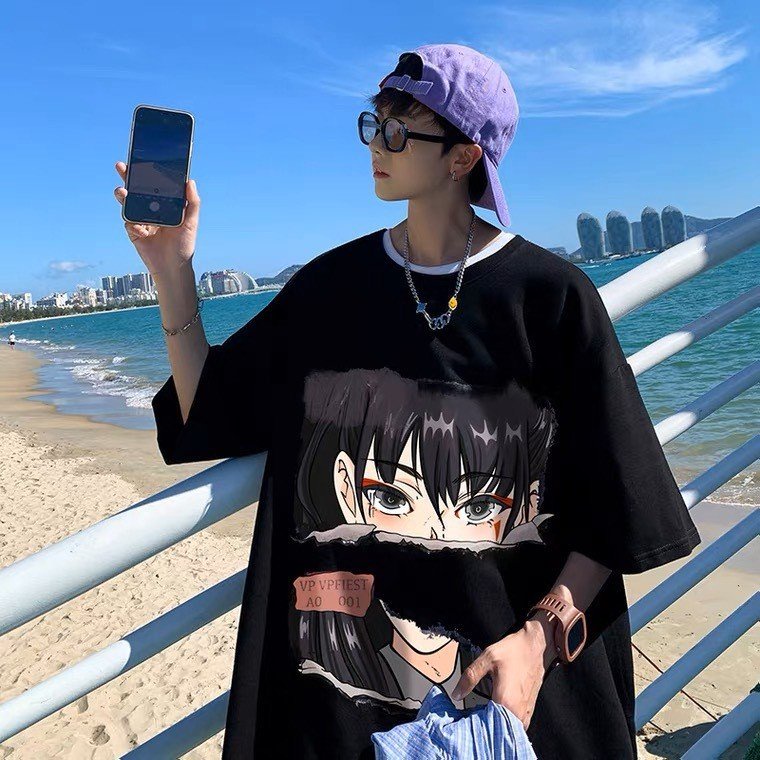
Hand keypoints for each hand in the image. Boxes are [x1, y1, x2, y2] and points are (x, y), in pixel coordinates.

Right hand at [113, 161, 199, 277]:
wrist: (174, 267)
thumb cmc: (184, 245)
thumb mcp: (191, 222)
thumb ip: (192, 202)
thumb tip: (190, 181)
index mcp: (164, 205)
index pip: (153, 185)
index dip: (146, 173)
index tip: (142, 160)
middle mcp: (150, 209)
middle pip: (136, 190)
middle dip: (128, 178)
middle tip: (122, 166)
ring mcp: (140, 220)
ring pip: (128, 203)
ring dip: (123, 196)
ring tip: (122, 192)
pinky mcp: (134, 232)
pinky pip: (128, 223)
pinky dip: (131, 222)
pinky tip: (139, 227)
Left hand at [450, 612, 556, 730]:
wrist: (534, 645)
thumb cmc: (513, 651)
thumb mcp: (487, 658)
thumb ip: (470, 677)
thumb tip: (456, 694)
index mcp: (506, 702)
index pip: (487, 726)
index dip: (474, 724)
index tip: (465, 721)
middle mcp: (518, 711)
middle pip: (497, 730)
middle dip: (484, 727)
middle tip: (472, 720)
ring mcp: (525, 713)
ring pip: (507, 729)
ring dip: (496, 725)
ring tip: (483, 716)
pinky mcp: (529, 710)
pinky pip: (516, 724)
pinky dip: (505, 721)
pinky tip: (496, 713)